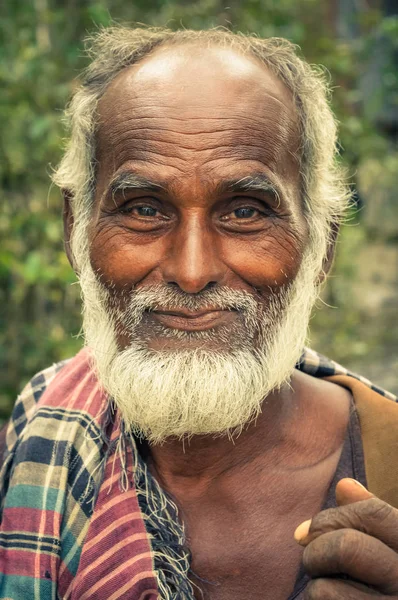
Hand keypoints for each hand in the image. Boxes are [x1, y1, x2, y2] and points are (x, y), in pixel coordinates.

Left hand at [294, 478, 397, 597]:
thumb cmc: (391, 585)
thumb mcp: (395, 550)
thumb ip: (374, 519)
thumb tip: (344, 485)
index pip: (373, 515)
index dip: (334, 516)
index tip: (310, 530)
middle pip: (347, 547)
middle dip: (316, 550)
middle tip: (312, 560)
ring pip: (326, 588)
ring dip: (315, 587)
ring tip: (328, 588)